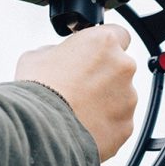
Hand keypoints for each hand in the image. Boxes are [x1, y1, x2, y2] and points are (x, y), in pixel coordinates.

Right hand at [15, 24, 136, 161]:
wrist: (39, 131)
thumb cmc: (37, 91)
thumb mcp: (36, 56)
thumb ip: (57, 52)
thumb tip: (59, 58)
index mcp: (103, 42)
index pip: (118, 34)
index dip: (102, 47)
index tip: (91, 55)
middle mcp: (122, 67)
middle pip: (119, 68)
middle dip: (102, 76)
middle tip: (76, 87)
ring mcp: (128, 98)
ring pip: (119, 97)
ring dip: (103, 102)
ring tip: (75, 111)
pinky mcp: (126, 126)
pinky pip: (117, 122)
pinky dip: (103, 125)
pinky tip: (81, 126)